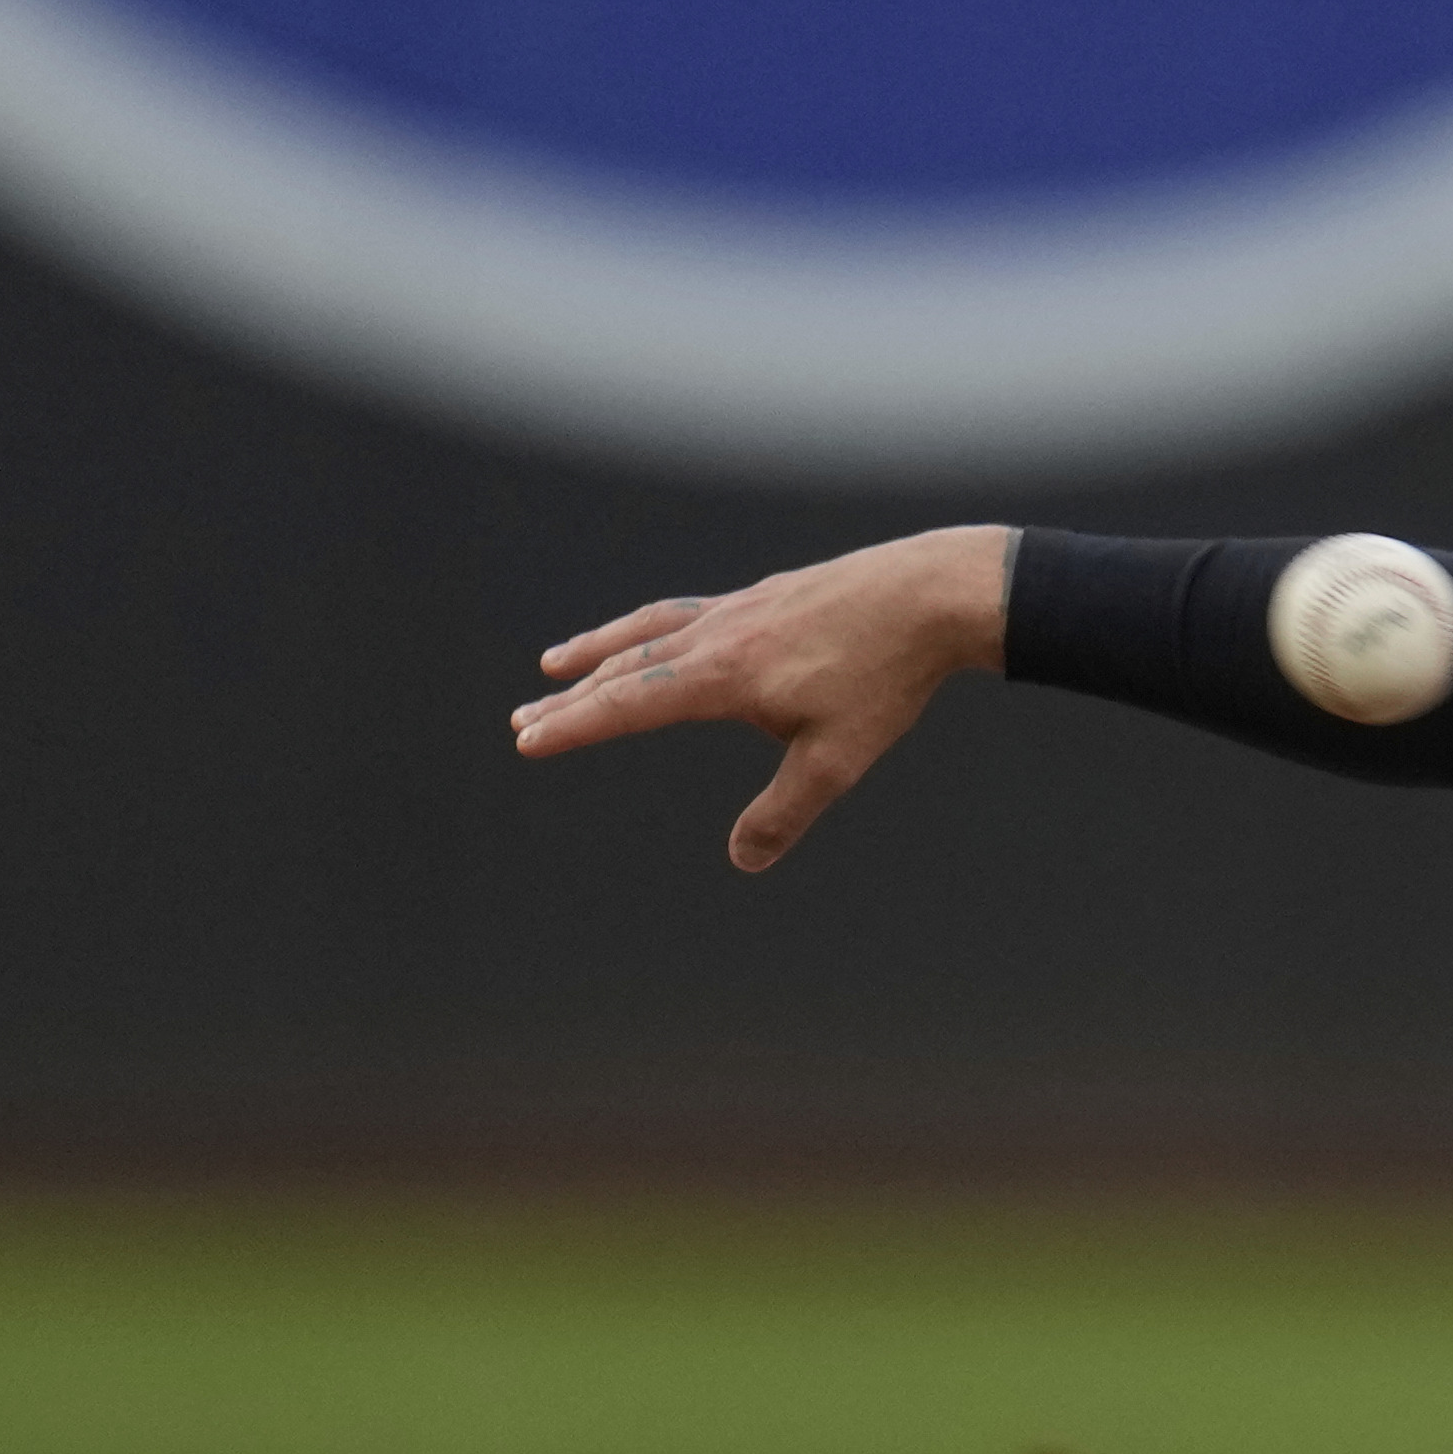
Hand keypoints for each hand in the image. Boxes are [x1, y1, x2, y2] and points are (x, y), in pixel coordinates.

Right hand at [511, 523, 1015, 870]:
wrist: (929, 594)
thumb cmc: (885, 677)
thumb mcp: (836, 759)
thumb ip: (784, 811)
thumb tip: (743, 859)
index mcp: (723, 675)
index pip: (630, 704)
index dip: (576, 725)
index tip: (529, 740)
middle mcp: (716, 634)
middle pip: (626, 668)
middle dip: (573, 699)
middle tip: (523, 722)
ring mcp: (737, 609)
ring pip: (649, 630)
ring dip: (599, 651)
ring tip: (558, 664)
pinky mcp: (762, 596)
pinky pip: (685, 611)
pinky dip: (650, 625)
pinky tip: (654, 634)